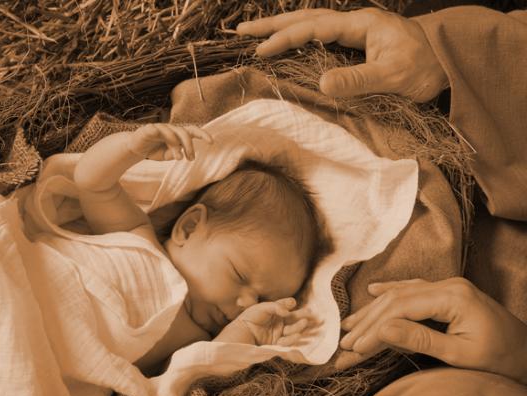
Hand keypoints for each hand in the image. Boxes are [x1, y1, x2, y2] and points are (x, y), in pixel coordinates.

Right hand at [129, 123, 211, 160]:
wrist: (134, 148)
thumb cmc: (154, 150)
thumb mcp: (166, 155)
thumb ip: (175, 153)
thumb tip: (183, 155)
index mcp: (177, 134)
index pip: (192, 131)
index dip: (202, 134)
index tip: (212, 142)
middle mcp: (170, 129)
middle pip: (184, 133)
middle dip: (190, 146)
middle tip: (191, 159)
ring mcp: (160, 127)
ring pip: (173, 134)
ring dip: (177, 146)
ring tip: (179, 159)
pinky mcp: (149, 129)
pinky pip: (156, 129)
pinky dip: (160, 133)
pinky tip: (160, 138)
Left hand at [215, 298, 318, 345]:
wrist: (236, 341)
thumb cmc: (245, 321)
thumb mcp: (258, 309)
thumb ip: (274, 307)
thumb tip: (288, 310)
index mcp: (272, 312)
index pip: (285, 307)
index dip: (290, 304)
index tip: (293, 303)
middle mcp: (276, 323)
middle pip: (293, 318)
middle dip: (303, 316)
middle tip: (313, 314)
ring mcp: (277, 334)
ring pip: (292, 330)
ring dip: (300, 327)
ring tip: (305, 323)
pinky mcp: (275, 345)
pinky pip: (287, 342)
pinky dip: (293, 339)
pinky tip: (298, 335)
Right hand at [237, 8, 447, 101]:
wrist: (449, 66)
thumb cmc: (425, 69)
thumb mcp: (393, 77)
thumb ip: (358, 79)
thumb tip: (321, 83)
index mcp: (362, 24)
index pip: (315, 28)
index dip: (286, 38)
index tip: (262, 50)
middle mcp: (355, 22)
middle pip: (306, 18)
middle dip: (273, 25)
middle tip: (241, 32)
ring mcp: (355, 31)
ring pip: (311, 24)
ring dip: (282, 29)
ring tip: (255, 35)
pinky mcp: (356, 43)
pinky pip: (320, 36)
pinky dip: (298, 38)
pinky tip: (286, 44)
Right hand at [339, 278, 526, 383]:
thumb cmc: (502, 359)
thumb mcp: (461, 355)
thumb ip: (420, 339)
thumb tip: (382, 329)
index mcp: (453, 297)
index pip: (401, 309)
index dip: (375, 329)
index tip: (355, 347)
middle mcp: (449, 285)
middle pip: (397, 299)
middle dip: (369, 321)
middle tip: (345, 341)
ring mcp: (449, 286)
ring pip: (401, 293)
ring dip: (374, 310)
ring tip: (348, 325)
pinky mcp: (449, 293)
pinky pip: (412, 288)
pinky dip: (391, 292)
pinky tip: (374, 292)